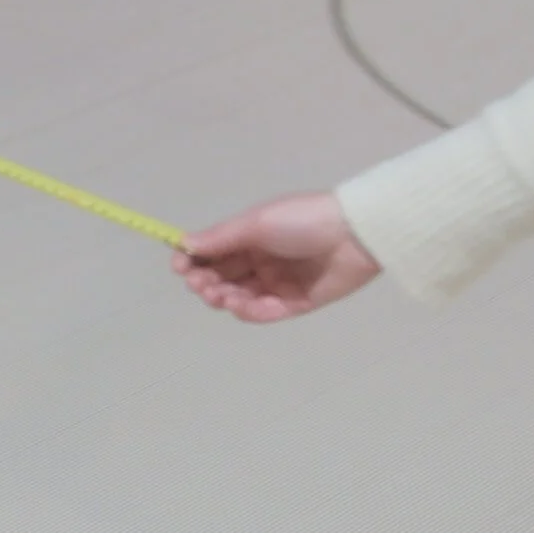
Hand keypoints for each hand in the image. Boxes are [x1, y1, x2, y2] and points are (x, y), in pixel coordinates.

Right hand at [173, 191, 381, 322]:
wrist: (354, 234)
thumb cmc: (303, 220)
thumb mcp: (256, 223)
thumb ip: (221, 238)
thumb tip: (183, 243)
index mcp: (250, 238)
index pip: (213, 253)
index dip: (193, 261)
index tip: (179, 267)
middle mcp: (260, 262)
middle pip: (222, 279)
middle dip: (205, 283)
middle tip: (201, 285)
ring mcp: (277, 284)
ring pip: (239, 299)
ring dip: (225, 299)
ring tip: (221, 296)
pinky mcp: (295, 304)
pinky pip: (265, 313)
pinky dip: (251, 312)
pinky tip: (244, 306)